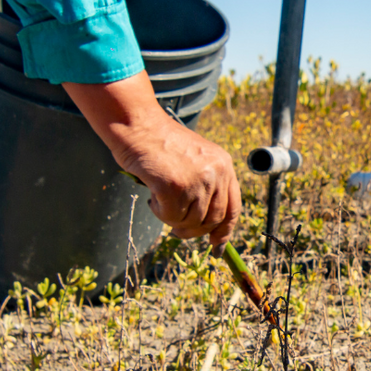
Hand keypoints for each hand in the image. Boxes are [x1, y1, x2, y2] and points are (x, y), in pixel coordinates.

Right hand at [63, 73, 240, 248]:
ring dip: (172, 218)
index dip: (225, 231)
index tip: (217, 246)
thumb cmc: (160, 143)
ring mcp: (197, 180)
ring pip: (190, 222)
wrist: (137, 124)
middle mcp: (216, 172)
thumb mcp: (195, 159)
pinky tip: (152, 195)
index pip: (233, 208)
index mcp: (224, 165)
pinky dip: (158, 211)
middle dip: (194, 230)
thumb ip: (207, 187)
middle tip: (176, 229)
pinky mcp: (175, 187)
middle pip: (212, 220)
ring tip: (160, 198)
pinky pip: (170, 217)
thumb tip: (210, 228)